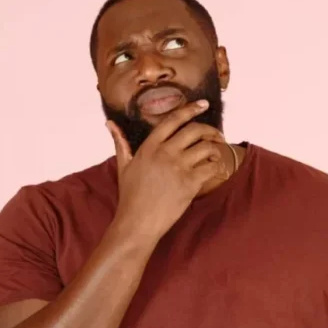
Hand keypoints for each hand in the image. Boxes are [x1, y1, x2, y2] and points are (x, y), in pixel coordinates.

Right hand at [106, 100, 227, 240]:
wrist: (137, 223)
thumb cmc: (130, 196)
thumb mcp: (123, 165)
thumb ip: (120, 142)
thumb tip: (109, 124)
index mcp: (150, 146)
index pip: (173, 120)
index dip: (191, 109)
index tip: (203, 104)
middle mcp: (165, 153)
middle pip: (194, 130)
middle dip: (210, 130)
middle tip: (217, 135)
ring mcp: (178, 167)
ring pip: (206, 148)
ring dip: (215, 149)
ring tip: (215, 155)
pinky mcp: (189, 183)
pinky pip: (210, 167)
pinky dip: (217, 167)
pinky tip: (215, 169)